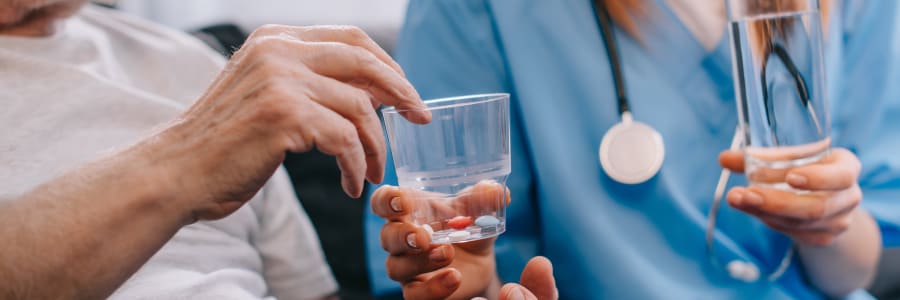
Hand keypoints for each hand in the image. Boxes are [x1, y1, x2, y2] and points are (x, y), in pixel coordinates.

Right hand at [145, 25, 428, 221]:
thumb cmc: (225, 143)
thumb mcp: (268, 95)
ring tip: (373, 172)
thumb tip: (375, 91)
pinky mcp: (284, 115)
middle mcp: (278, 49)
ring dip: (376, 145)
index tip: (406, 92)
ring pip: (360, 106)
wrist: (176, 172)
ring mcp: (280, 79)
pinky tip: (350, 184)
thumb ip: (311, 83)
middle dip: (401, 91)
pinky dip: (355, 166)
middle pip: (364, 60)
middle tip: (419, 118)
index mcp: (276, 39)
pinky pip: (345, 139)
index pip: (351, 38)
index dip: (386, 64)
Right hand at [372, 183, 553, 298]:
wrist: (479, 261)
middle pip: (387, 237)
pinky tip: (453, 276)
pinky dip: (433, 287)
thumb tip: (495, 190)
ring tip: (447, 253)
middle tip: (424, 236)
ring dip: (420, 261)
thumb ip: (483, 200)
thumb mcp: (478, 211)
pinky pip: (414, 294)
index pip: (383, 202)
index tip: (402, 202)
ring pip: (396, 267)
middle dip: (402, 236)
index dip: (387, 201)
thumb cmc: (466, 227)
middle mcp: (401, 239)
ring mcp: (407, 267)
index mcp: (409, 212)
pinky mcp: (418, 291)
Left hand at [719, 148, 862, 245]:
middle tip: (746, 194)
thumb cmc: (803, 166)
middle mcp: (849, 195)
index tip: (791, 177)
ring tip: (738, 199)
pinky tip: (751, 209)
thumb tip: (724, 158)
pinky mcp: (824, 237)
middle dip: (777, 202)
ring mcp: (839, 220)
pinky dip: (770, 220)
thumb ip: (758, 157)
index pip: (842, 175)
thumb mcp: (788, 157)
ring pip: (801, 222)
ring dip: (766, 212)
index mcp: (846, 166)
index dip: (819, 178)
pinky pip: (795, 233)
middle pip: (816, 206)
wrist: (823, 195)